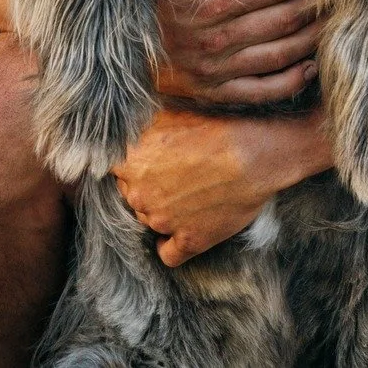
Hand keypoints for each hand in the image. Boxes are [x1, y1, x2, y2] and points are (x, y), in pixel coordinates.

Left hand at [112, 107, 331, 266]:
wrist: (253, 152)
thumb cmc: (214, 127)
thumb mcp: (169, 114)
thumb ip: (140, 126)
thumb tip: (126, 127)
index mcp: (129, 161)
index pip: (114, 169)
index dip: (132, 163)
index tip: (148, 160)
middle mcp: (139, 194)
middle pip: (130, 194)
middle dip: (146, 186)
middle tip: (172, 174)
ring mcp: (163, 220)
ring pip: (148, 221)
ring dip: (160, 211)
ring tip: (185, 195)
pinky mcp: (189, 240)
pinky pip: (168, 254)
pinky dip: (171, 245)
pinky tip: (180, 233)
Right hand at [155, 0, 323, 104]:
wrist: (111, 38)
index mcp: (210, 2)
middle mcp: (217, 39)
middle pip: (286, 19)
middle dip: (319, 0)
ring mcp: (217, 70)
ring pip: (281, 54)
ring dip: (314, 37)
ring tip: (336, 19)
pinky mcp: (214, 92)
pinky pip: (263, 90)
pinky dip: (292, 80)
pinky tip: (311, 65)